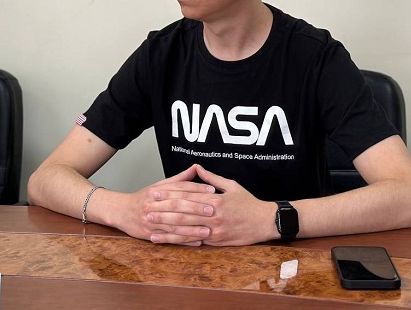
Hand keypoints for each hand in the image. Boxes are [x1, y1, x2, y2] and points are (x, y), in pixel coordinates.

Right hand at [113, 165, 215, 245]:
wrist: (121, 211)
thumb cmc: (143, 198)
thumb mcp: (159, 186)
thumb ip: (179, 179)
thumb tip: (196, 167)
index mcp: (158, 191)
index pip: (179, 189)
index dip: (196, 189)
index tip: (212, 190)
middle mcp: (154, 205)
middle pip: (177, 206)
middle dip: (195, 208)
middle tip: (212, 210)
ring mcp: (152, 221)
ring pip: (174, 225)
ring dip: (192, 229)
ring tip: (207, 230)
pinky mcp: (150, 234)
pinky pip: (169, 238)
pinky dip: (184, 241)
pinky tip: (197, 242)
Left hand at [145, 164, 276, 245]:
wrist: (265, 222)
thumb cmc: (248, 202)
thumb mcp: (232, 185)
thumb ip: (212, 178)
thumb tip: (197, 167)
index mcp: (215, 200)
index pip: (187, 197)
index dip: (168, 195)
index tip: (154, 193)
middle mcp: (212, 216)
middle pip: (182, 214)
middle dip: (162, 211)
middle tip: (145, 209)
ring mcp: (213, 231)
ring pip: (185, 230)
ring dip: (165, 228)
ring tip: (150, 226)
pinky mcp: (215, 243)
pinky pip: (193, 242)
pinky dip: (178, 241)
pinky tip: (166, 240)